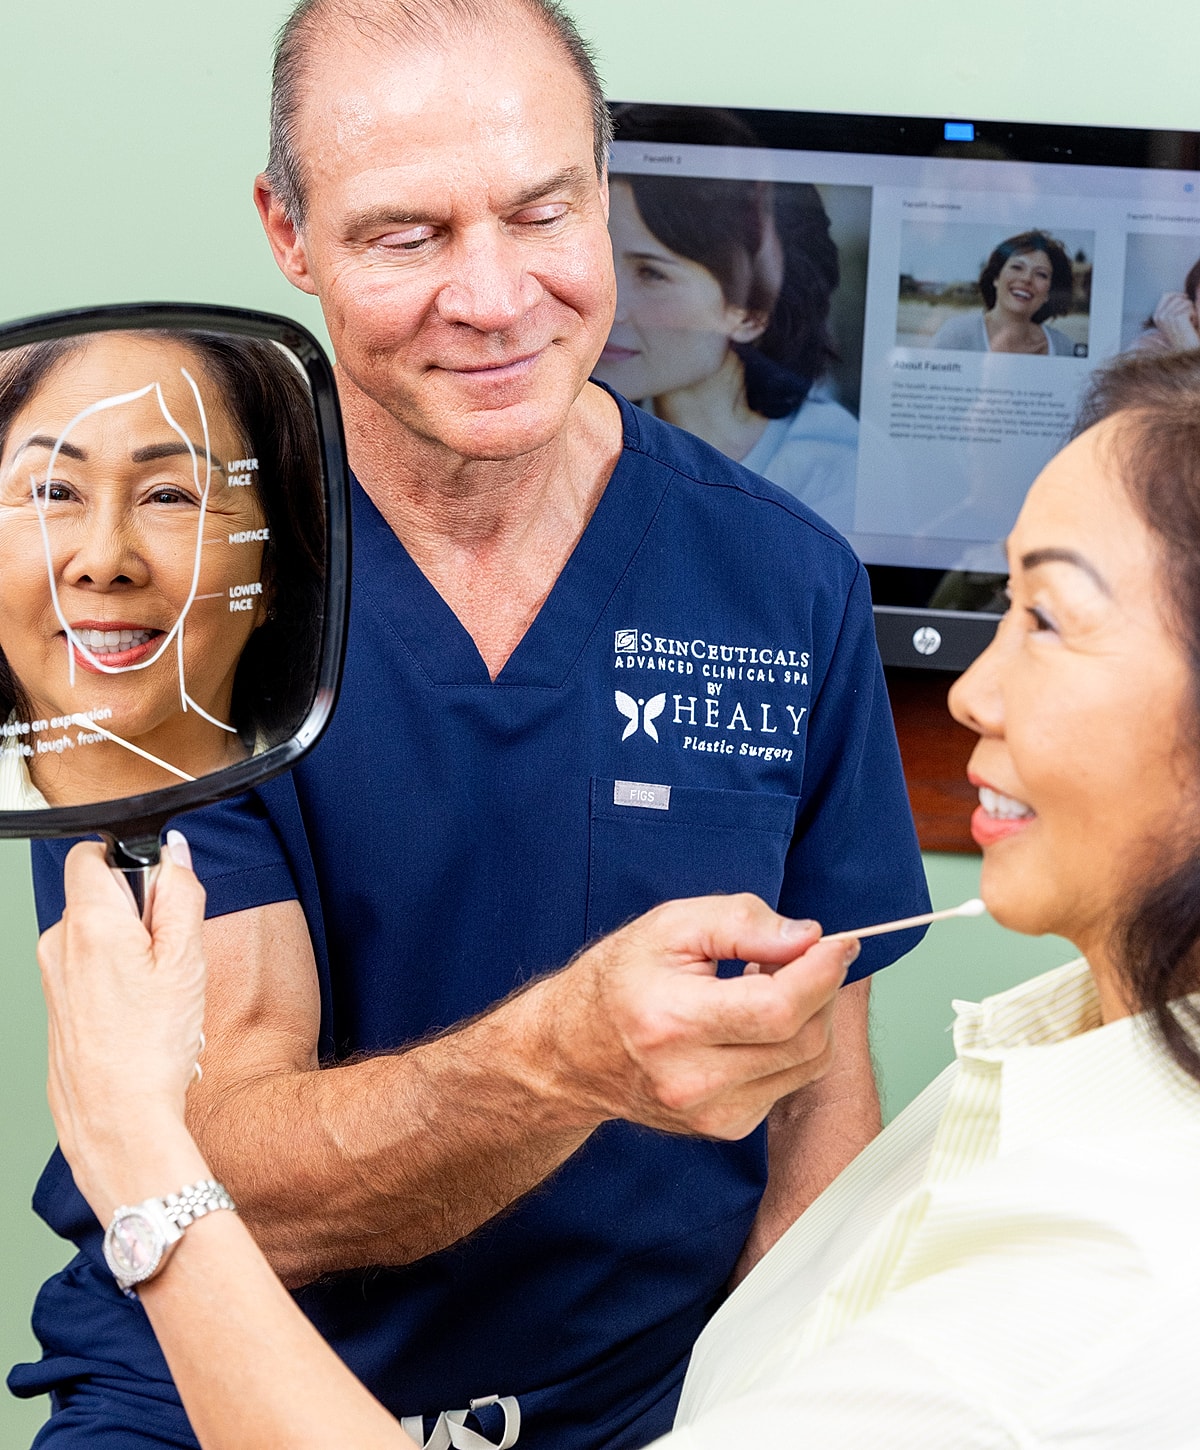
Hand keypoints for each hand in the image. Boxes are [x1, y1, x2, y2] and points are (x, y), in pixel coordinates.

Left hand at [38, 835, 208, 1212]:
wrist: (118, 1118)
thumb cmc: (151, 1047)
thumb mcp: (186, 959)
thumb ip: (180, 893)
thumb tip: (174, 852)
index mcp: (88, 923)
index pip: (91, 854)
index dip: (129, 862)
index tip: (159, 892)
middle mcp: (58, 945)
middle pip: (98, 897)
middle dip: (137, 911)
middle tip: (169, 953)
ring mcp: (52, 978)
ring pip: (96, 935)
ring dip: (129, 949)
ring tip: (158, 993)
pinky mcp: (57, 1005)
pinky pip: (89, 970)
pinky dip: (116, 979)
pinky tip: (140, 1014)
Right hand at [528, 894, 855, 1140]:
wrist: (573, 1052)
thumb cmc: (618, 981)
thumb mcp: (669, 925)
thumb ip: (740, 921)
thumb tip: (806, 938)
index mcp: (672, 1023)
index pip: (777, 1009)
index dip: (821, 972)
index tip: (838, 942)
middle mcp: (692, 1080)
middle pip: (802, 1039)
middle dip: (820, 988)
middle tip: (800, 954)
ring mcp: (710, 1114)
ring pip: (807, 1064)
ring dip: (810, 1016)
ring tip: (771, 984)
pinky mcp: (725, 1128)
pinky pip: (789, 1082)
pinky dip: (790, 1045)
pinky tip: (755, 1020)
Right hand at [1151, 291, 1199, 350]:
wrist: (1186, 347)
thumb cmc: (1182, 333)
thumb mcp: (1171, 319)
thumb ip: (1168, 307)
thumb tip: (1165, 293)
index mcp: (1156, 316)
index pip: (1167, 295)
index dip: (1178, 296)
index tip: (1184, 303)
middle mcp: (1160, 316)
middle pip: (1177, 297)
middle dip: (1185, 303)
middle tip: (1187, 316)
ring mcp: (1168, 317)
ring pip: (1185, 301)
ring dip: (1190, 310)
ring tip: (1188, 322)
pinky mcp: (1177, 318)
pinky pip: (1190, 307)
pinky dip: (1193, 314)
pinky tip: (1190, 325)